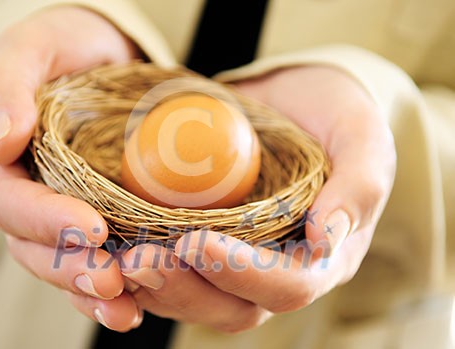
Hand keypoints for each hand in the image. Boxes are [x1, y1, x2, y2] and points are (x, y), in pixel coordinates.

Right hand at [0, 6, 142, 330]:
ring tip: (126, 306)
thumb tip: (1, 140)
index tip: (91, 228)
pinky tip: (134, 306)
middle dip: (71, 268)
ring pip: (60, 265)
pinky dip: (109, 289)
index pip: (10, 201)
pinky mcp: (87, 220)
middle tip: (112, 281)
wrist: (97, 55)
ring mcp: (54, 214)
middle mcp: (22, 196)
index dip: (44, 220)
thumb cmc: (62, 47)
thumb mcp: (32, 48)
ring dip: (91, 291)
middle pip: (33, 247)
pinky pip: (90, 261)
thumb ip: (5, 86)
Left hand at [119, 65, 395, 331]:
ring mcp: (238, 263)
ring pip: (195, 300)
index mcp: (323, 257)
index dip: (243, 274)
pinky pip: (173, 273)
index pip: (289, 286)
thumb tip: (326, 238)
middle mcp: (278, 271)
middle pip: (232, 308)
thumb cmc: (335, 115)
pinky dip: (141, 271)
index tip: (198, 242)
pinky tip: (111, 250)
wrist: (296, 100)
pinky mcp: (205, 245)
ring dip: (154, 286)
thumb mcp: (361, 136)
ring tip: (116, 257)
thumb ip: (358, 185)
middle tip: (138, 258)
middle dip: (184, 288)